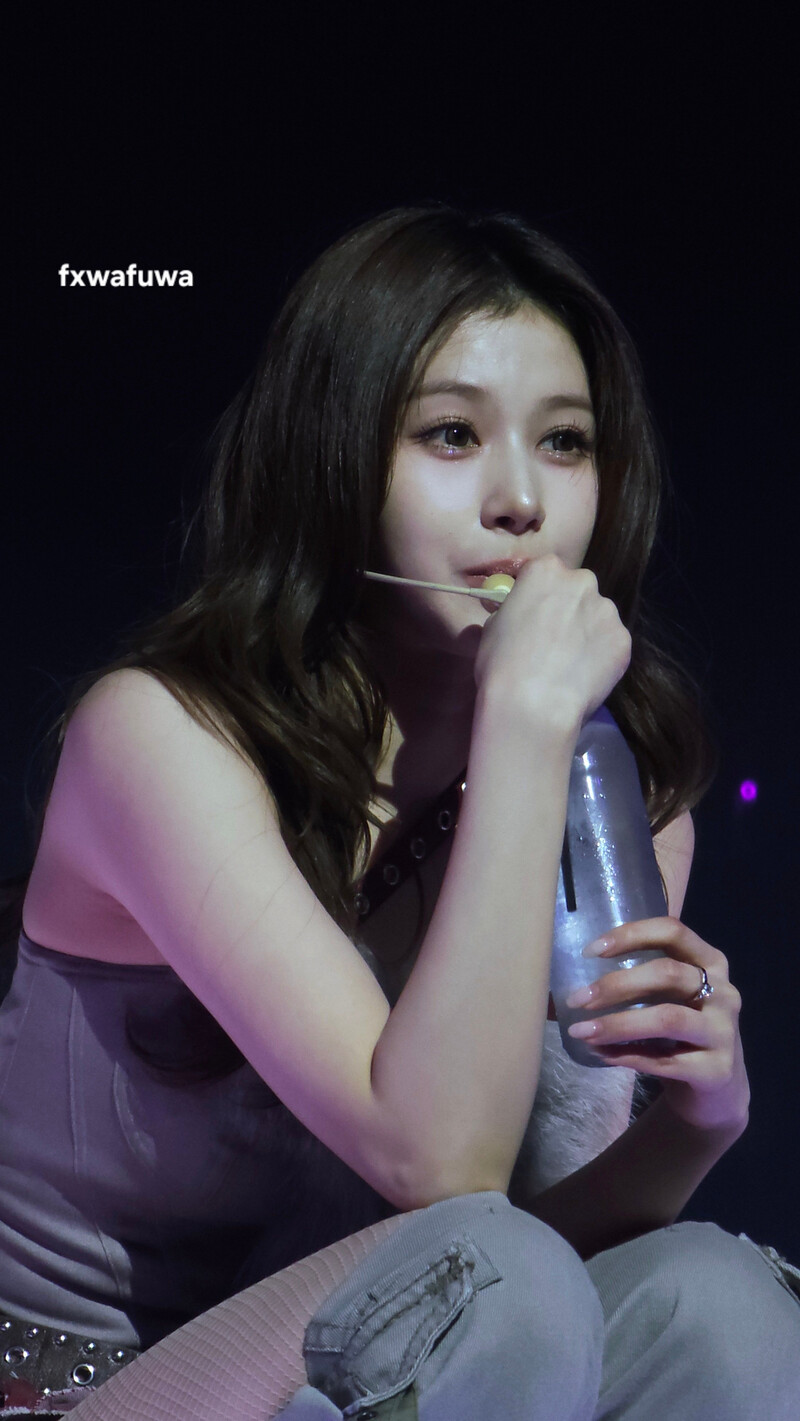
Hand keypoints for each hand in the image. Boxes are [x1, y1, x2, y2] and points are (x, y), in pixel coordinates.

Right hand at [473, 555, 630, 732]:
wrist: (533, 705)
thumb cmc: (501, 663)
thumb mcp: (491, 628)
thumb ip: (512, 612)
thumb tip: (520, 617)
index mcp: (546, 570)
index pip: (544, 572)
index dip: (537, 595)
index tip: (533, 614)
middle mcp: (583, 582)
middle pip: (577, 590)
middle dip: (567, 609)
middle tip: (552, 641)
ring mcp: (608, 611)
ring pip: (597, 617)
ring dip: (586, 633)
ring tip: (568, 665)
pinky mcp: (624, 641)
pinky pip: (610, 644)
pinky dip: (600, 657)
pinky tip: (583, 678)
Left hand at [565, 917, 750, 1132]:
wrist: (717, 1091)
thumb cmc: (680, 1032)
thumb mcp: (667, 1000)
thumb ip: (633, 985)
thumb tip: (559, 988)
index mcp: (710, 963)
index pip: (673, 932)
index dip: (631, 935)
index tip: (590, 951)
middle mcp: (724, 993)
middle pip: (668, 974)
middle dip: (617, 985)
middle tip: (577, 999)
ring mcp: (724, 1032)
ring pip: (668, 1018)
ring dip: (618, 1023)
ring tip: (582, 1031)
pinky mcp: (717, 1071)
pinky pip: (666, 1061)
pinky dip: (628, 1056)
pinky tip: (601, 1055)